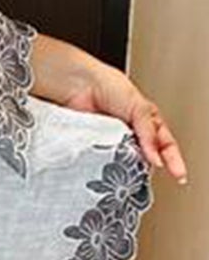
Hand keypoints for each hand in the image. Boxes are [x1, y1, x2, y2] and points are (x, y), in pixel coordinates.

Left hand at [64, 54, 187, 186]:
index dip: (173, 161)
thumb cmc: (110, 87)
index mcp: (148, 123)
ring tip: (127, 171)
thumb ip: (149, 133)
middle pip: (146, 158)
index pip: (166, 146)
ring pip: (126, 163)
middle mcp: (132, 135)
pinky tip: (109, 168)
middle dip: (147, 167)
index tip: (178, 175)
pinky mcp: (96, 148)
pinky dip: (108, 165)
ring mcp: (114, 143)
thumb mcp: (139, 108)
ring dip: (127, 168)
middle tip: (145, 174)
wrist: (80, 84)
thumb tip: (156, 157)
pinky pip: (105, 161)